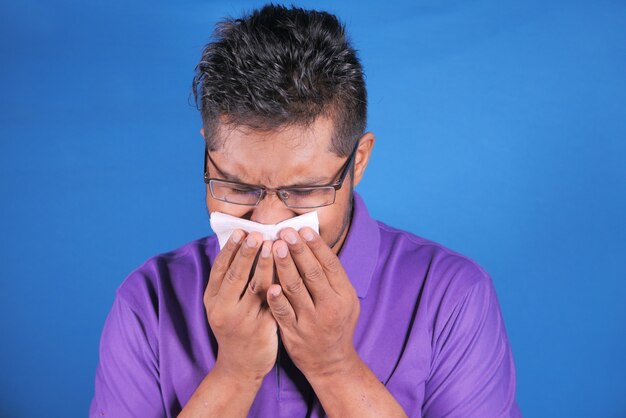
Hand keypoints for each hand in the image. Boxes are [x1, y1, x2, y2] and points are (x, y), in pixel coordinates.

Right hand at [204, 230, 277, 382]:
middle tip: (257, 234)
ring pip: (254, 287)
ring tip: (273, 246)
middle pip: (235, 276)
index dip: (230, 249)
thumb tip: (242, 245)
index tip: (241, 231)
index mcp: (213, 300)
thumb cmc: (235, 327)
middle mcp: (223, 309)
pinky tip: (285, 271)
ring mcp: (242, 320)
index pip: (220, 269)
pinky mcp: (261, 328)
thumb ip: (230, 280)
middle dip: (246, 253)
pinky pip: (272, 302)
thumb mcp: (223, 305)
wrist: (240, 366)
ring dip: (264, 265)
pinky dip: (277, 285)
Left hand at [266, 227, 360, 380]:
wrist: (331, 363)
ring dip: (284, 266)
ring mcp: (312, 321)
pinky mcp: (295, 334)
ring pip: (296, 289)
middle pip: (312, 273)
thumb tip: (315, 245)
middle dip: (298, 250)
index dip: (316, 246)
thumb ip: (332, 277)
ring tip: (274, 247)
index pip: (330, 265)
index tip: (303, 230)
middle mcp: (330, 306)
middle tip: (284, 232)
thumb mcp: (345, 300)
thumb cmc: (336, 324)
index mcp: (345, 295)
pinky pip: (283, 313)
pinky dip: (277, 299)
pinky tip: (269, 284)